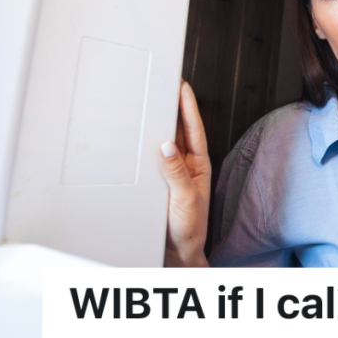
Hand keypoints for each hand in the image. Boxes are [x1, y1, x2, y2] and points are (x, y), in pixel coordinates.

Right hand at [159, 81, 210, 266]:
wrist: (178, 253)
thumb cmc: (189, 230)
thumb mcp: (185, 199)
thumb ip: (176, 173)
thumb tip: (167, 146)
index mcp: (198, 166)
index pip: (193, 129)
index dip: (188, 106)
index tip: (182, 85)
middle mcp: (186, 166)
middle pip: (178, 130)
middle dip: (173, 106)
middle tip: (164, 84)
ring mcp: (172, 173)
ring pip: (165, 141)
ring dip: (159, 122)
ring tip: (151, 101)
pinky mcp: (159, 182)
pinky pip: (152, 157)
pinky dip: (146, 142)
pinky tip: (139, 133)